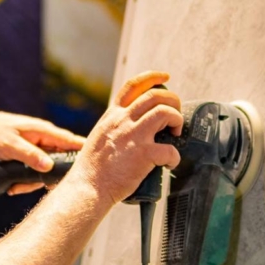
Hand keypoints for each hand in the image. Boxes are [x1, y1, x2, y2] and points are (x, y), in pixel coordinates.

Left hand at [0, 111, 86, 195]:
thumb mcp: (11, 145)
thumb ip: (30, 155)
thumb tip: (48, 166)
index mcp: (46, 132)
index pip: (72, 141)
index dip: (85, 152)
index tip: (97, 165)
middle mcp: (48, 141)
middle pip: (63, 162)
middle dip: (53, 178)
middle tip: (43, 188)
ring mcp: (43, 150)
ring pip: (49, 171)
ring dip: (34, 183)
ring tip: (16, 188)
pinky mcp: (37, 158)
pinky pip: (39, 173)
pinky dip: (27, 182)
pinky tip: (14, 187)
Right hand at [71, 71, 183, 203]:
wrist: (87, 187)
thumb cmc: (93, 168)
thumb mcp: (100, 136)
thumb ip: (116, 127)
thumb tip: (133, 126)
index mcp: (112, 115)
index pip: (133, 86)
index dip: (153, 77)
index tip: (165, 77)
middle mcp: (122, 120)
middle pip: (155, 95)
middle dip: (172, 100)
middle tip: (175, 114)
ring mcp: (133, 136)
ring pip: (165, 112)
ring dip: (176, 119)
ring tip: (175, 133)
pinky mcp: (143, 154)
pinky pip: (170, 149)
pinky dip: (175, 157)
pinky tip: (170, 163)